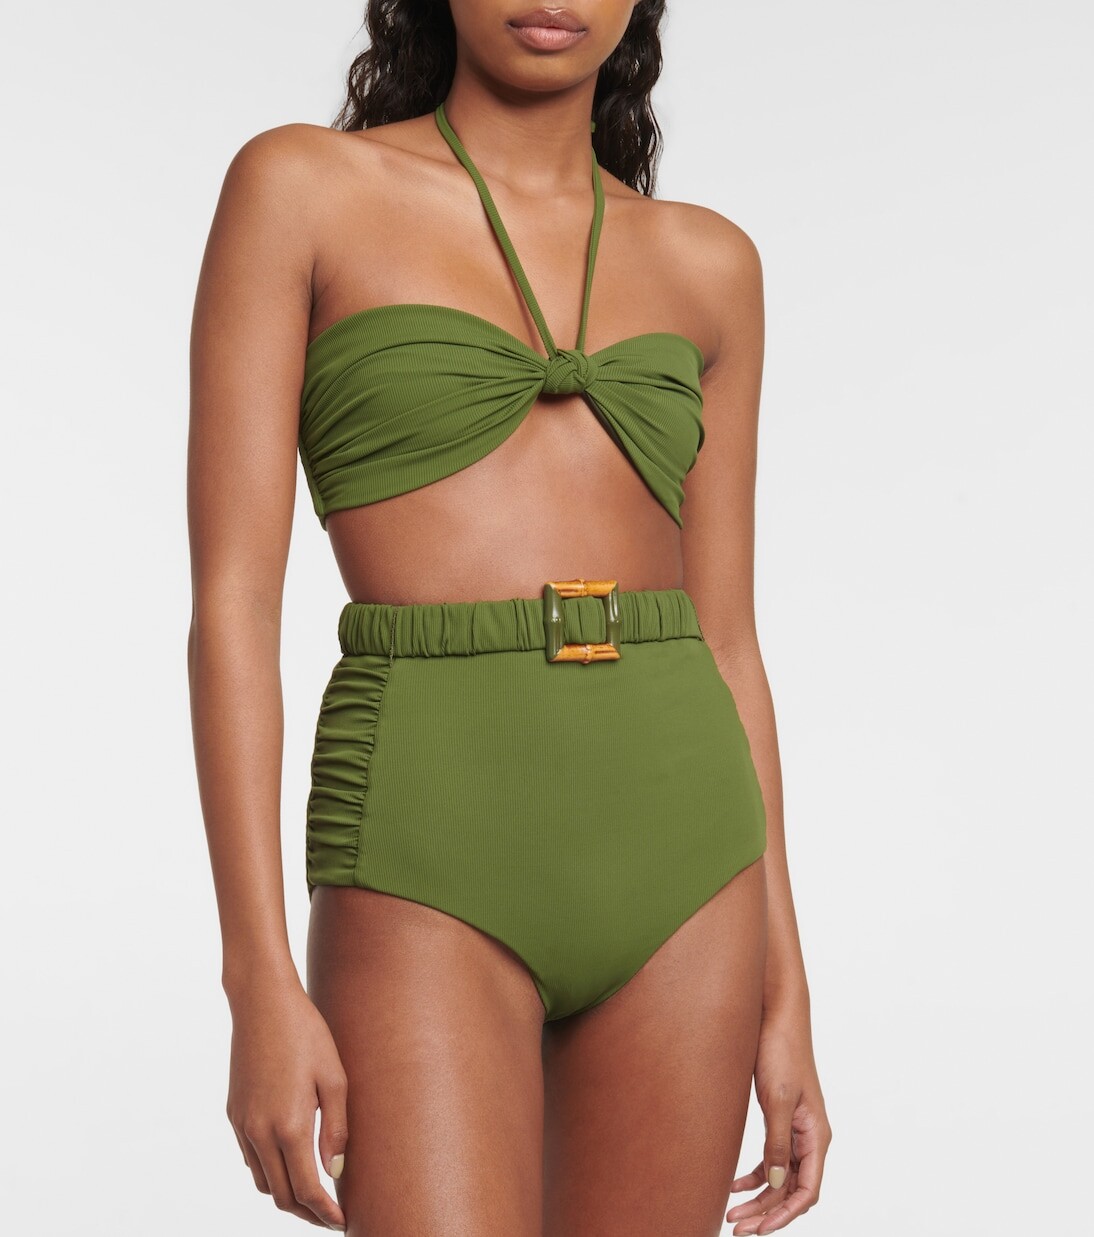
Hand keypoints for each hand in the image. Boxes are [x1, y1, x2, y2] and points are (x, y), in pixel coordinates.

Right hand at [226, 979, 348, 1229]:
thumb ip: (335, 1129)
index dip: (325, 1213)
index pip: (306, 1190)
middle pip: (281, 1196)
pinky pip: (250, 1158)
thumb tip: (334, 1171)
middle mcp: (260, 1133)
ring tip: (313, 1192)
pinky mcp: (233, 1114)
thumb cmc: (306, 1034)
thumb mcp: (334, 1077)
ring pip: (262, 1181)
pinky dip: (270, 1171)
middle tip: (331, 1215)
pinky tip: (289, 1161)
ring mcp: (242, 1125)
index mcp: (289, 1126)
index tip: (342, 1222)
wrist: (262, 1003)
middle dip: (306, 1212)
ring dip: (286, 1195)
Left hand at [726, 1003, 831, 1234]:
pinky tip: (734, 1184)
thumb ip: (778, 1143)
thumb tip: (774, 1184)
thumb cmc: (781, 1051)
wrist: (776, 1015)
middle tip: (736, 1228)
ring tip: (731, 1214)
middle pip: (792, 1190)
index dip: (784, 1215)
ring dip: (759, 1199)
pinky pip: (772, 1159)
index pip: (807, 1191)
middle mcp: (810, 1137)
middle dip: (767, 1213)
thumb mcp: (777, 1099)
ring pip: (780, 1177)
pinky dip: (754, 1175)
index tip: (759, 1230)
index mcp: (817, 1135)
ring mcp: (796, 1128)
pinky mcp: (780, 1118)